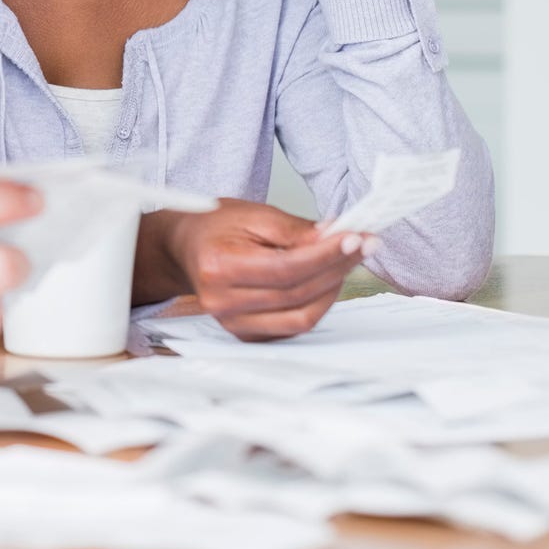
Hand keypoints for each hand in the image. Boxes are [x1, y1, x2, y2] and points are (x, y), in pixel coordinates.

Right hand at [159, 199, 371, 341]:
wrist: (186, 248)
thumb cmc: (214, 227)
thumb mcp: (252, 214)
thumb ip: (294, 229)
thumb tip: (334, 238)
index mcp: (219, 268)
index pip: (286, 268)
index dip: (326, 255)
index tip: (355, 238)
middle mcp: (223, 302)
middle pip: (297, 293)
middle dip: (337, 267)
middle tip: (362, 244)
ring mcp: (233, 324)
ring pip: (302, 317)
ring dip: (332, 289)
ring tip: (345, 261)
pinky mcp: (247, 335)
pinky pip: (294, 327)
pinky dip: (317, 304)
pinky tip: (325, 280)